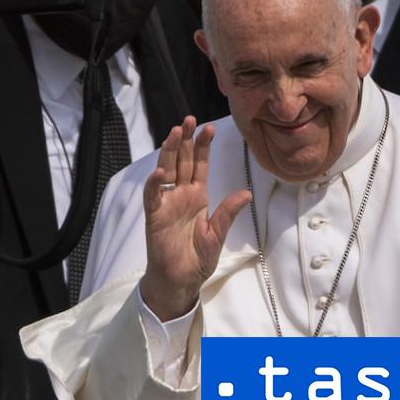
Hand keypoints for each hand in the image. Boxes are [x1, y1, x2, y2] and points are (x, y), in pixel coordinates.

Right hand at [140, 117, 251, 320]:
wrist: (181, 279)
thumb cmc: (198, 258)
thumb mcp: (218, 234)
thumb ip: (228, 212)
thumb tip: (247, 192)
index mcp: (197, 196)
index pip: (200, 166)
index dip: (203, 147)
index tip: (209, 128)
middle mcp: (181, 195)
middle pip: (182, 162)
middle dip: (185, 140)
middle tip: (189, 119)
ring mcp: (167, 204)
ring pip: (166, 172)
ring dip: (169, 153)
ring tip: (174, 133)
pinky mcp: (154, 217)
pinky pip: (153, 197)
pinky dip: (155, 184)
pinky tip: (161, 171)